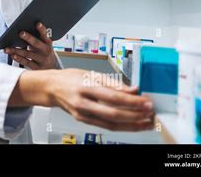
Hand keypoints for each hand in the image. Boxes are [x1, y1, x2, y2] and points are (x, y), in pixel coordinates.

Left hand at [3, 22, 56, 69]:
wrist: (51, 67)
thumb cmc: (43, 51)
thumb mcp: (43, 44)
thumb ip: (36, 38)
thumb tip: (20, 33)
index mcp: (47, 42)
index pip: (45, 34)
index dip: (42, 29)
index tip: (38, 23)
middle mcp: (45, 50)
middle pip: (36, 43)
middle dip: (28, 38)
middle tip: (21, 33)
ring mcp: (41, 59)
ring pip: (27, 53)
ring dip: (16, 50)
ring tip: (6, 48)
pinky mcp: (36, 67)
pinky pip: (26, 62)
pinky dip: (18, 58)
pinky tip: (12, 55)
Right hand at [9, 68, 154, 131]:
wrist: (51, 88)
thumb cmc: (70, 78)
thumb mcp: (91, 74)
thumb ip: (113, 83)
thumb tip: (133, 89)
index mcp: (85, 86)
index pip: (113, 96)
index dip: (132, 101)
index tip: (146, 102)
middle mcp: (83, 102)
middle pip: (113, 113)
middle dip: (134, 115)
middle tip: (150, 113)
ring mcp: (82, 114)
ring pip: (110, 124)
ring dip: (131, 124)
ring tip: (146, 122)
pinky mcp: (83, 120)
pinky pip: (105, 126)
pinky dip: (121, 126)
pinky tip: (132, 124)